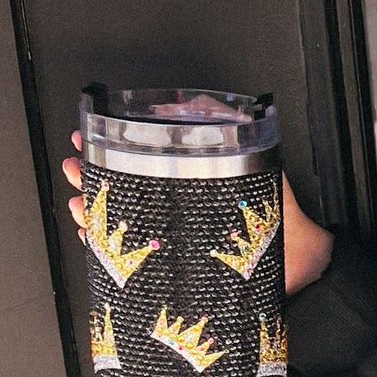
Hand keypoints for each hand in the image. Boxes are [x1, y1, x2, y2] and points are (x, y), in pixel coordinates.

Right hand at [64, 138, 333, 295]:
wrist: (301, 267)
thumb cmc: (281, 223)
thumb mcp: (255, 169)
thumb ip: (230, 135)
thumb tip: (202, 102)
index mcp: (190, 190)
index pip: (139, 167)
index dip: (108, 152)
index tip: (85, 139)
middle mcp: (177, 216)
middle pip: (121, 195)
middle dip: (90, 179)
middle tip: (75, 168)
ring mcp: (174, 244)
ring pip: (119, 227)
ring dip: (92, 212)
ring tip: (79, 202)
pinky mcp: (176, 274)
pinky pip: (132, 265)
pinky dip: (108, 253)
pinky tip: (93, 239)